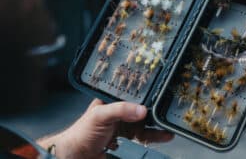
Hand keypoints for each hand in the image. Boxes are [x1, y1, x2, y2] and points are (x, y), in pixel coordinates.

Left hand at [39, 99, 172, 158]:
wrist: (75, 156)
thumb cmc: (82, 132)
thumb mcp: (100, 115)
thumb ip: (120, 110)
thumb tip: (142, 110)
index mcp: (112, 101)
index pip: (132, 96)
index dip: (146, 96)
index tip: (159, 97)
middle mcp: (119, 113)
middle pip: (140, 111)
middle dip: (154, 114)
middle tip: (167, 116)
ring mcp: (123, 126)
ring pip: (143, 125)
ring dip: (156, 129)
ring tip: (167, 132)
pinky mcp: (125, 140)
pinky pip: (141, 138)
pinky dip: (151, 138)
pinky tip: (160, 138)